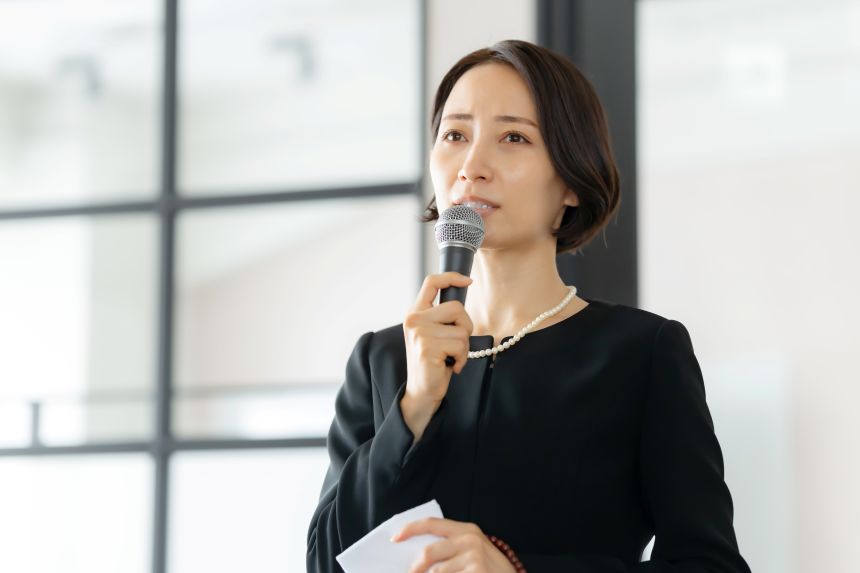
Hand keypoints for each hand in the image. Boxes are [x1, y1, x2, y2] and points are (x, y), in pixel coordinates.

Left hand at [391, 517, 515, 572]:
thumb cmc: (488, 567)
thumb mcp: (472, 549)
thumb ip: (449, 546)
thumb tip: (417, 554)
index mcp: (466, 529)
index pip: (431, 523)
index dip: (410, 529)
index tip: (395, 538)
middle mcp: (470, 540)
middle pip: (429, 552)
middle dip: (415, 568)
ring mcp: (474, 557)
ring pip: (436, 572)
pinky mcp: (476, 572)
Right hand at [401, 273, 473, 440]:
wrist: (422, 391)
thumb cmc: (433, 362)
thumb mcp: (432, 333)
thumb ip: (441, 316)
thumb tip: (462, 291)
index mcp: (414, 312)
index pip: (431, 282)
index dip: (452, 277)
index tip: (468, 281)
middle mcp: (414, 319)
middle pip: (457, 307)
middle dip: (466, 326)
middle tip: (456, 344)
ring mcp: (419, 333)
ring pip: (462, 329)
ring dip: (464, 347)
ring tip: (451, 357)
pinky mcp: (428, 347)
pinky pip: (461, 345)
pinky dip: (462, 358)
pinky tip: (450, 366)